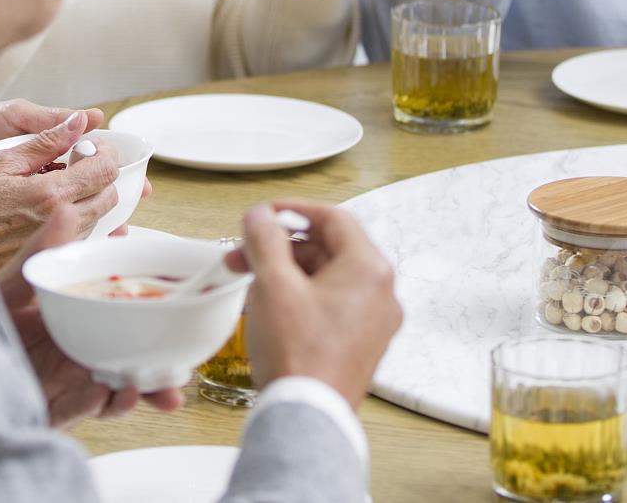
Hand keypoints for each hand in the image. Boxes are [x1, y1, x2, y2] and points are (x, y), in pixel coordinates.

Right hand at [0, 111, 122, 270]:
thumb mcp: (2, 162)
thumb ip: (45, 141)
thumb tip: (78, 121)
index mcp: (51, 193)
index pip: (104, 170)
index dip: (105, 153)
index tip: (92, 146)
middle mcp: (61, 222)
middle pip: (109, 196)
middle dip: (101, 175)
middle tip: (80, 163)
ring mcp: (60, 244)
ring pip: (100, 217)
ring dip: (91, 197)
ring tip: (64, 184)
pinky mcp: (54, 258)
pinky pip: (85, 237)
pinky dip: (82, 219)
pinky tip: (62, 209)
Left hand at [0, 206, 184, 427]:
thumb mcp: (12, 284)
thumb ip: (41, 250)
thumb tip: (68, 209)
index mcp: (77, 324)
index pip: (124, 322)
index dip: (153, 321)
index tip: (181, 315)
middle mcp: (76, 356)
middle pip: (129, 366)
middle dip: (158, 373)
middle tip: (182, 374)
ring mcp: (65, 385)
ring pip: (111, 394)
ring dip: (136, 395)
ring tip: (152, 391)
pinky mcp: (48, 411)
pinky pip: (78, 412)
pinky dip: (95, 405)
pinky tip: (105, 391)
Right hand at [230, 200, 401, 408]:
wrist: (306, 416)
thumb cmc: (298, 356)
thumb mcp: (273, 284)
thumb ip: (265, 240)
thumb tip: (260, 216)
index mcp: (369, 269)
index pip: (332, 218)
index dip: (293, 211)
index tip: (265, 214)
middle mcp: (381, 293)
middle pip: (329, 249)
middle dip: (282, 248)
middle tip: (246, 254)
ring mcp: (375, 321)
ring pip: (328, 278)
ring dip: (288, 273)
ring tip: (252, 283)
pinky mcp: (362, 343)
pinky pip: (332, 304)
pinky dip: (303, 297)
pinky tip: (272, 306)